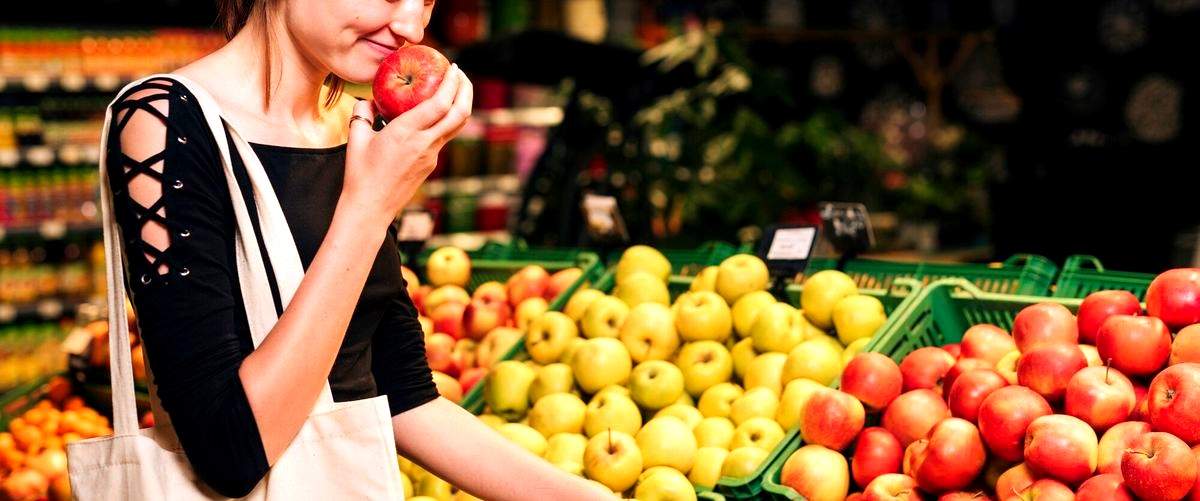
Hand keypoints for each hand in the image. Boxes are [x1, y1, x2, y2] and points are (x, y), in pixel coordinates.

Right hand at [341, 64, 472, 224]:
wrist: (370, 209)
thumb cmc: (359, 174)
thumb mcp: (357, 139)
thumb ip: (363, 113)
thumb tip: (369, 100)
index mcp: (406, 133)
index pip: (439, 104)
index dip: (451, 84)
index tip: (453, 68)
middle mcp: (424, 143)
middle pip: (459, 114)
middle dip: (466, 90)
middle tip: (461, 75)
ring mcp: (431, 155)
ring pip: (455, 126)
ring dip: (461, 105)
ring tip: (457, 89)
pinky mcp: (431, 163)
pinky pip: (443, 137)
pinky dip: (446, 120)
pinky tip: (437, 113)